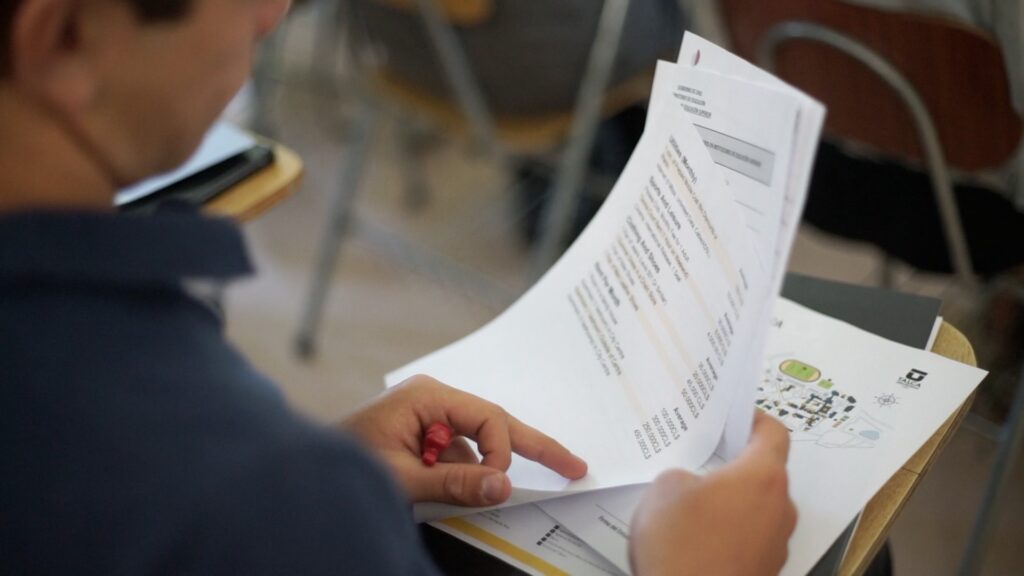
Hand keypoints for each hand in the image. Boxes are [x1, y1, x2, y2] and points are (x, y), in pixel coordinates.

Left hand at [341, 374, 587, 506]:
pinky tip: (442, 488)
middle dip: (533, 446)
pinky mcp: (424, 436)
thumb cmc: (344, 461)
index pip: (489, 419)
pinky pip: (459, 454)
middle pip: (495, 423)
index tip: (497, 486)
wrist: (301, 470)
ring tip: (445, 486)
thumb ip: (455, 482)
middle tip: (574, 465)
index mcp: (428, 397)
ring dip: (481, 469)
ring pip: (479, 443)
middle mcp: (433, 400)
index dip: (501, 454)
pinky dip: (464, 474)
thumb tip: (503, 485)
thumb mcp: (402, 477)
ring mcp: (429, 418)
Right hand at [629, 411, 796, 575]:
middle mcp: (779, 508)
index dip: (755, 420)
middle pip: (764, 474)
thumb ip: (682, 474)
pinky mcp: (763, 570)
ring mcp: (775, 543)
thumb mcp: (664, 489)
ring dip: (728, 504)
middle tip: (700, 463)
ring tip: (688, 509)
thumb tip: (690, 485)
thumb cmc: (682, 547)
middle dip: (732, 468)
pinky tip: (694, 540)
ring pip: (755, 509)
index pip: (774, 433)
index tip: (738, 418)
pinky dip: (726, 534)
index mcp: (762, 477)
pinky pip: (747, 539)